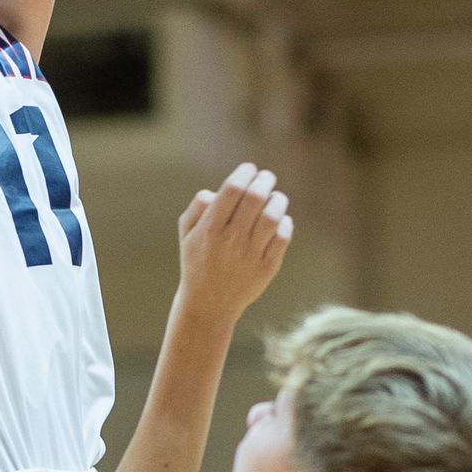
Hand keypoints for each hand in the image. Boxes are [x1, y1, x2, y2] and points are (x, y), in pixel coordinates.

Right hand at [177, 162, 292, 325]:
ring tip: (276, 196)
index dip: (244, 173)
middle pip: (255, 198)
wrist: (209, 304)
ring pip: (273, 216)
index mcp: (210, 229)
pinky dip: (285, 223)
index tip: (249, 168)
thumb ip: (198, 207)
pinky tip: (279, 219)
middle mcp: (231, 240)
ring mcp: (251, 255)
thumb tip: (216, 190)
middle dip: (264, 180)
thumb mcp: (186, 233)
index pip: (232, 190)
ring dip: (278, 199)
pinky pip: (282, 237)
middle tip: (266, 176)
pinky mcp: (267, 268)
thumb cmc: (196, 261)